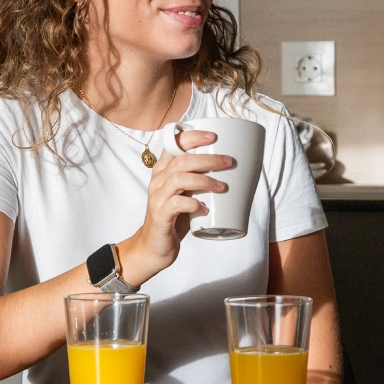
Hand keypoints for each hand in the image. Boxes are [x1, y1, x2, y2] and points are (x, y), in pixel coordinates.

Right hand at [118, 129, 234, 284]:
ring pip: (179, 179)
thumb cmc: (174, 217)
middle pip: (181, 160)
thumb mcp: (186, 193)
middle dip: (208, 159)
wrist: (153, 247)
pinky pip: (177, 204)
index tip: (213, 137)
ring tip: (222, 187)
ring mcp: (157, 198)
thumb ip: (198, 179)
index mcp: (163, 171)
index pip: (173, 144)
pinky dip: (194, 204)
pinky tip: (205, 209)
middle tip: (228, 162)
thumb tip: (229, 169)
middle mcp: (158, 181)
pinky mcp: (160, 215)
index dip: (192, 137)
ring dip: (204, 181)